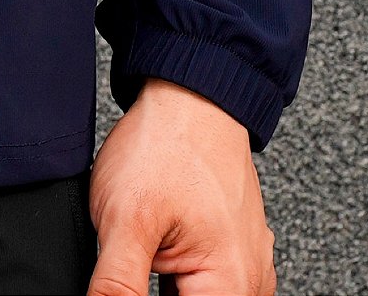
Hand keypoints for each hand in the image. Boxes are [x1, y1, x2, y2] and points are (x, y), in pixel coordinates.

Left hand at [88, 79, 274, 294]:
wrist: (190, 91)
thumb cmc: (166, 144)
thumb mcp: (126, 219)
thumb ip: (117, 284)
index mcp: (232, 285)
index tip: (122, 285)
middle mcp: (250, 281)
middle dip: (151, 288)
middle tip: (135, 255)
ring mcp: (246, 263)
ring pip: (196, 295)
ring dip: (163, 284)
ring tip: (145, 246)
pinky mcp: (232, 248)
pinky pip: (205, 281)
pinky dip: (178, 277)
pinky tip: (154, 252)